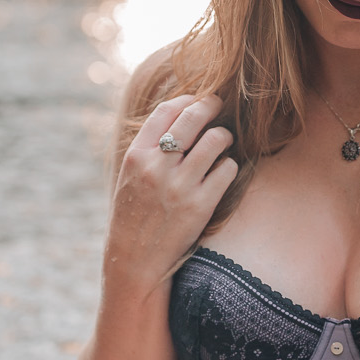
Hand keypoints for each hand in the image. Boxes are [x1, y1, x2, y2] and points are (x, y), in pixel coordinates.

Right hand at [106, 94, 236, 289]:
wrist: (134, 259)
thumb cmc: (133, 215)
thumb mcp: (129, 175)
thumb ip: (149, 147)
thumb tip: (179, 115)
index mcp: (136, 156)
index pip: (166, 110)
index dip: (186, 99)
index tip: (196, 100)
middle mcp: (157, 167)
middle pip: (193, 117)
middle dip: (211, 105)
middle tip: (219, 104)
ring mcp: (180, 186)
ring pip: (216, 139)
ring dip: (224, 136)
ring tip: (223, 141)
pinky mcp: (201, 206)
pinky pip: (227, 169)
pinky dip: (229, 166)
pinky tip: (223, 171)